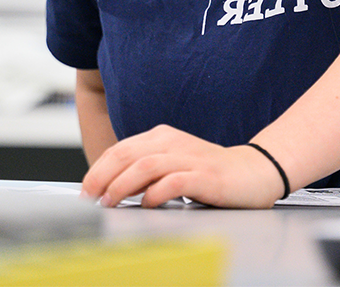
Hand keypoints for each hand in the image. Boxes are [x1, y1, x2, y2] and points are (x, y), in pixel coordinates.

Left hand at [80, 124, 285, 208]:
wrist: (254, 172)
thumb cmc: (210, 173)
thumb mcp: (172, 164)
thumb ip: (145, 171)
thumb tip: (110, 188)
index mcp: (162, 136)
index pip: (119, 149)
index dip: (97, 169)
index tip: (85, 190)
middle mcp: (173, 142)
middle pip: (126, 154)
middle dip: (102, 176)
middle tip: (90, 197)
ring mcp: (189, 157)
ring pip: (145, 165)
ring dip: (122, 185)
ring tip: (110, 202)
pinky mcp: (205, 175)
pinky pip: (174, 181)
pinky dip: (156, 193)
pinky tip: (147, 204)